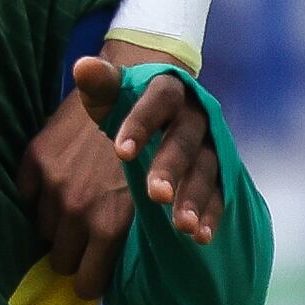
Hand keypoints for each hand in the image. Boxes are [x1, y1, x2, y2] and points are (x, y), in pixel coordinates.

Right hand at [15, 91, 134, 295]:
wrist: (134, 87)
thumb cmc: (155, 150)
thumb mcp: (150, 200)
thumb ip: (125, 241)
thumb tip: (104, 278)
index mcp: (108, 225)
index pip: (86, 284)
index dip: (92, 280)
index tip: (98, 269)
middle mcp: (77, 209)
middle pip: (62, 262)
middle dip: (76, 255)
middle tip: (89, 238)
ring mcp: (52, 184)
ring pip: (42, 231)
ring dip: (58, 226)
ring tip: (77, 208)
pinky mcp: (35, 159)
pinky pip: (26, 198)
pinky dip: (39, 197)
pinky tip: (58, 185)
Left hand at [83, 56, 223, 245]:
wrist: (165, 108)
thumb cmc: (131, 105)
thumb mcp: (113, 92)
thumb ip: (101, 84)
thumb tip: (83, 67)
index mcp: (168, 91)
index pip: (159, 99)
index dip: (143, 123)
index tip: (121, 152)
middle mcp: (195, 116)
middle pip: (186, 140)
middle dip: (172, 167)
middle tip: (155, 195)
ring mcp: (211, 145)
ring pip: (207, 169)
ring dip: (196, 197)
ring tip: (182, 226)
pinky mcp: (220, 171)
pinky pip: (221, 193)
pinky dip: (213, 214)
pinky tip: (201, 237)